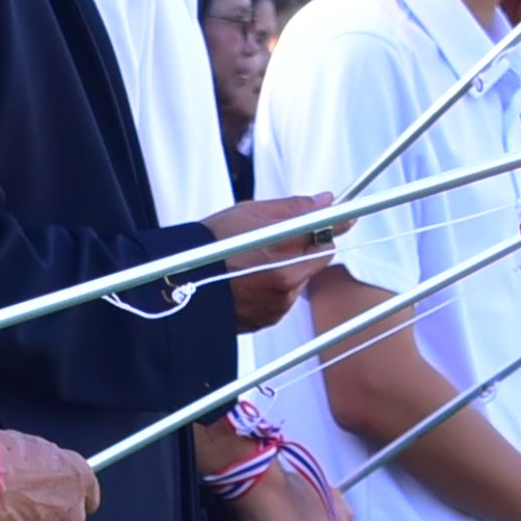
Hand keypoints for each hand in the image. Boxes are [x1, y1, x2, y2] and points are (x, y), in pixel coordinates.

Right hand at [0, 428, 98, 520]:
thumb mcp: (23, 445)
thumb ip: (41, 463)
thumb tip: (36, 472)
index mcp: (76, 479)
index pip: (89, 493)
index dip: (68, 492)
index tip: (54, 492)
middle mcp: (72, 515)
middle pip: (65, 520)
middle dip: (44, 515)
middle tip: (11, 505)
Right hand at [209, 192, 337, 336]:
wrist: (177, 286)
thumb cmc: (207, 247)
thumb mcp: (249, 215)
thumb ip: (293, 209)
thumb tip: (324, 201)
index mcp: (283, 255)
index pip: (325, 237)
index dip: (332, 225)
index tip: (342, 217)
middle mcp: (286, 284)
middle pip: (318, 259)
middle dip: (306, 246)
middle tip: (281, 237)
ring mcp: (279, 305)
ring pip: (301, 278)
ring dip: (290, 268)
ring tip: (255, 260)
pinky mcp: (270, 320)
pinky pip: (285, 298)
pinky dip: (276, 287)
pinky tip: (250, 279)